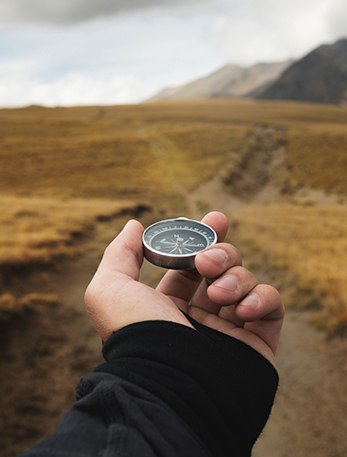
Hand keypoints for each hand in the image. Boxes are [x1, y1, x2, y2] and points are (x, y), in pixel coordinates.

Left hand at [84, 212, 284, 365]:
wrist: (170, 387)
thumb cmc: (136, 336)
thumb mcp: (110, 289)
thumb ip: (120, 253)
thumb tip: (134, 225)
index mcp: (168, 305)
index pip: (191, 265)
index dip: (203, 238)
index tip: (214, 218)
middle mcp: (200, 316)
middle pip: (223, 267)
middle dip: (221, 252)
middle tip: (207, 261)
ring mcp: (230, 329)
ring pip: (246, 281)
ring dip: (236, 277)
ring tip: (218, 294)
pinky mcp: (257, 342)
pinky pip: (272, 305)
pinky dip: (262, 297)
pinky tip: (243, 308)